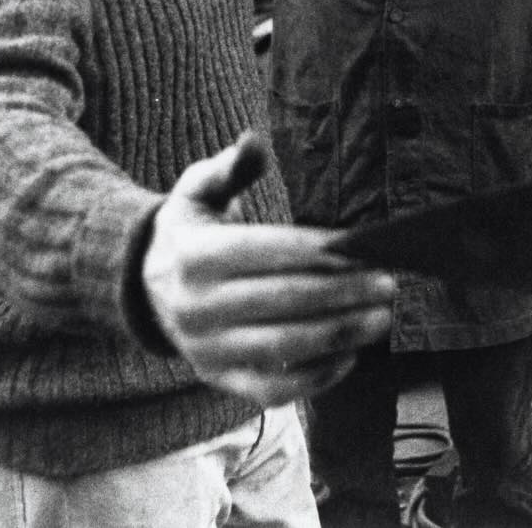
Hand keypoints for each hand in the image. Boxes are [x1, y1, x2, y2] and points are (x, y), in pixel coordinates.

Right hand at [142, 131, 394, 406]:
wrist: (144, 288)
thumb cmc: (191, 231)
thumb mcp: (198, 190)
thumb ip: (229, 167)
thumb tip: (254, 142)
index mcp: (193, 256)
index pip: (265, 251)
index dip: (317, 251)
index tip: (361, 248)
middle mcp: (195, 309)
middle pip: (282, 302)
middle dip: (342, 293)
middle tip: (387, 283)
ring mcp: (206, 351)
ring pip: (284, 349)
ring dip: (340, 334)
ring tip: (381, 317)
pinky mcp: (219, 380)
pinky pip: (274, 389)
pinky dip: (317, 377)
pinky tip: (352, 353)